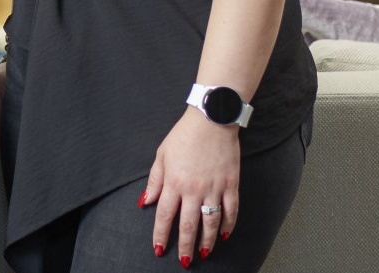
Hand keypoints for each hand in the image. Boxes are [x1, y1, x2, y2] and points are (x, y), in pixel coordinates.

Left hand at [139, 111, 239, 265]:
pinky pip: (231, 211)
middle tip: (185, 262)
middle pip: (188, 225)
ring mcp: (214, 188)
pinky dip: (228, 225)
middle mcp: (193, 189)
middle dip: (185, 246)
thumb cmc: (184, 135)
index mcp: (174, 182)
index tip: (159, 248)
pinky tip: (224, 235)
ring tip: (204, 254)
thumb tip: (146, 201)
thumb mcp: (161, 154)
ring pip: (210, 223)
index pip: (165, 215)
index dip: (161, 234)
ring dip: (207, 242)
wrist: (211, 119)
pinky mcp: (231, 185)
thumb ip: (155, 180)